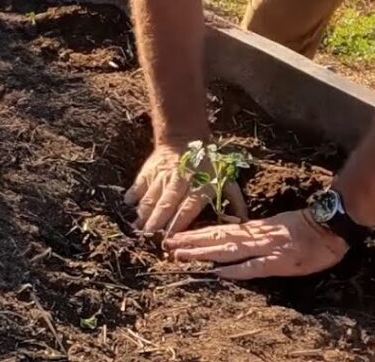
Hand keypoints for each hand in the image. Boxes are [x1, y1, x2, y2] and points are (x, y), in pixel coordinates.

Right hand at [124, 142, 247, 234]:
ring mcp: (164, 174)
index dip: (179, 221)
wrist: (185, 137)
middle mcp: (181, 181)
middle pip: (167, 203)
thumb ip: (235, 201)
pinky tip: (129, 204)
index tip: (170, 236)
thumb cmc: (208, 164)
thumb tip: (245, 222)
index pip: (188, 206)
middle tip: (149, 236)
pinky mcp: (150, 169)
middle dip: (157, 220)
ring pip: (152, 195)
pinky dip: (134, 193)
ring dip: (145, 211)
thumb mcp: (227, 179)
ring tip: (138, 226)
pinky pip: (141, 182)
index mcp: (200, 186)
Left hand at [162, 209, 348, 279]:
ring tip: (181, 254)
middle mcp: (255, 236)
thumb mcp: (276, 226)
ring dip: (203, 253)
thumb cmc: (306, 228)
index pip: (220, 231)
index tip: (177, 236)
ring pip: (228, 250)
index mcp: (255, 228)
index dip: (198, 234)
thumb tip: (233, 237)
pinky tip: (218, 272)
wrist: (331, 226)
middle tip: (166, 244)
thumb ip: (255, 233)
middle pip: (218, 239)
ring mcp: (266, 248)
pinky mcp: (279, 261)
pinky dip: (236, 270)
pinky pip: (254, 267)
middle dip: (192, 241)